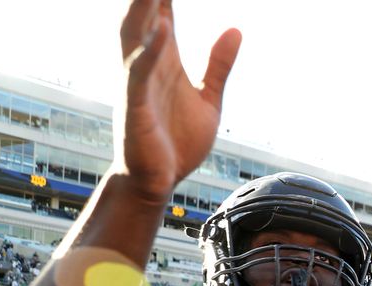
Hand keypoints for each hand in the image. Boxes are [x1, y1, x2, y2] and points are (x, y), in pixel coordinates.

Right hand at [117, 0, 240, 204]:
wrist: (158, 182)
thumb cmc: (177, 141)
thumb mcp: (209, 100)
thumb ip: (220, 65)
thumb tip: (236, 29)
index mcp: (164, 59)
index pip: (165, 12)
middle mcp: (146, 64)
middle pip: (145, 14)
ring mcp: (138, 84)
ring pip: (135, 36)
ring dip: (141, 9)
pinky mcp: (136, 109)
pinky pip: (139, 77)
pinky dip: (147, 55)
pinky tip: (159, 35)